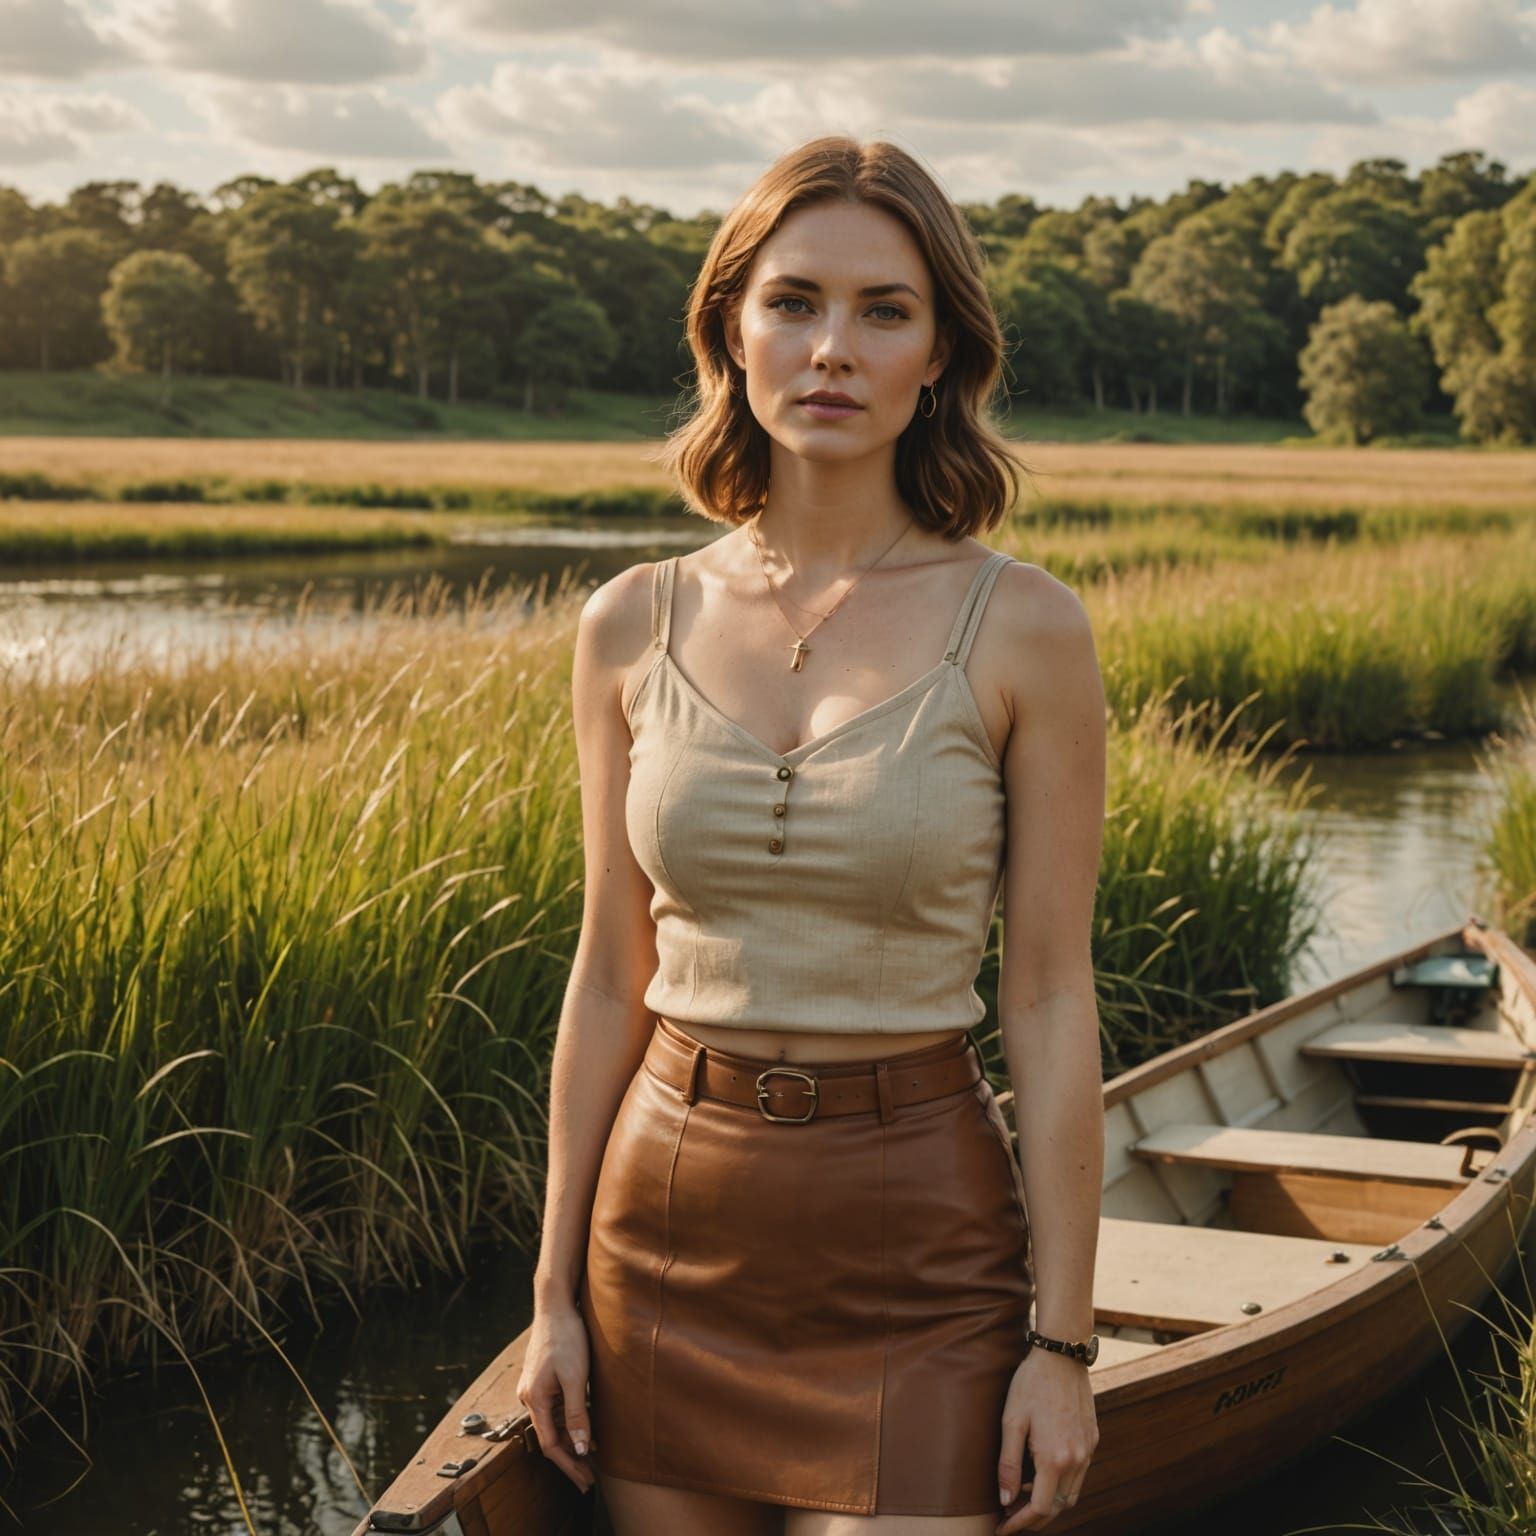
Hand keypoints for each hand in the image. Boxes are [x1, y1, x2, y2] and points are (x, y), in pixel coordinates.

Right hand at [515, 1304, 596, 1494]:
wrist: (556, 1305)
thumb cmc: (566, 1337)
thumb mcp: (575, 1377)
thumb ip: (576, 1413)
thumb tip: (580, 1448)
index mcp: (534, 1400)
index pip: (551, 1445)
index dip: (569, 1466)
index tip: (586, 1481)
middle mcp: (529, 1397)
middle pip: (550, 1437)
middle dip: (571, 1458)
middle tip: (591, 1477)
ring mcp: (535, 1388)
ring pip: (553, 1423)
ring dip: (572, 1440)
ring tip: (593, 1456)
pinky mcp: (543, 1379)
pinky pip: (555, 1408)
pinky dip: (570, 1421)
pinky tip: (586, 1426)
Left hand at [996, 1346, 1097, 1531]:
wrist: (1062, 1354)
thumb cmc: (1031, 1384)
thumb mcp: (1011, 1421)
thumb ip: (1007, 1463)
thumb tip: (1004, 1499)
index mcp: (1055, 1458)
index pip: (1039, 1509)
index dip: (1019, 1523)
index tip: (1001, 1527)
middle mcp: (1077, 1460)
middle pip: (1058, 1507)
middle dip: (1034, 1519)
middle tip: (1010, 1518)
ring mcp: (1088, 1450)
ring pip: (1072, 1494)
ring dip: (1049, 1503)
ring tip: (1022, 1499)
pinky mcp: (1093, 1439)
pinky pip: (1079, 1475)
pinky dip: (1061, 1485)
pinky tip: (1042, 1475)